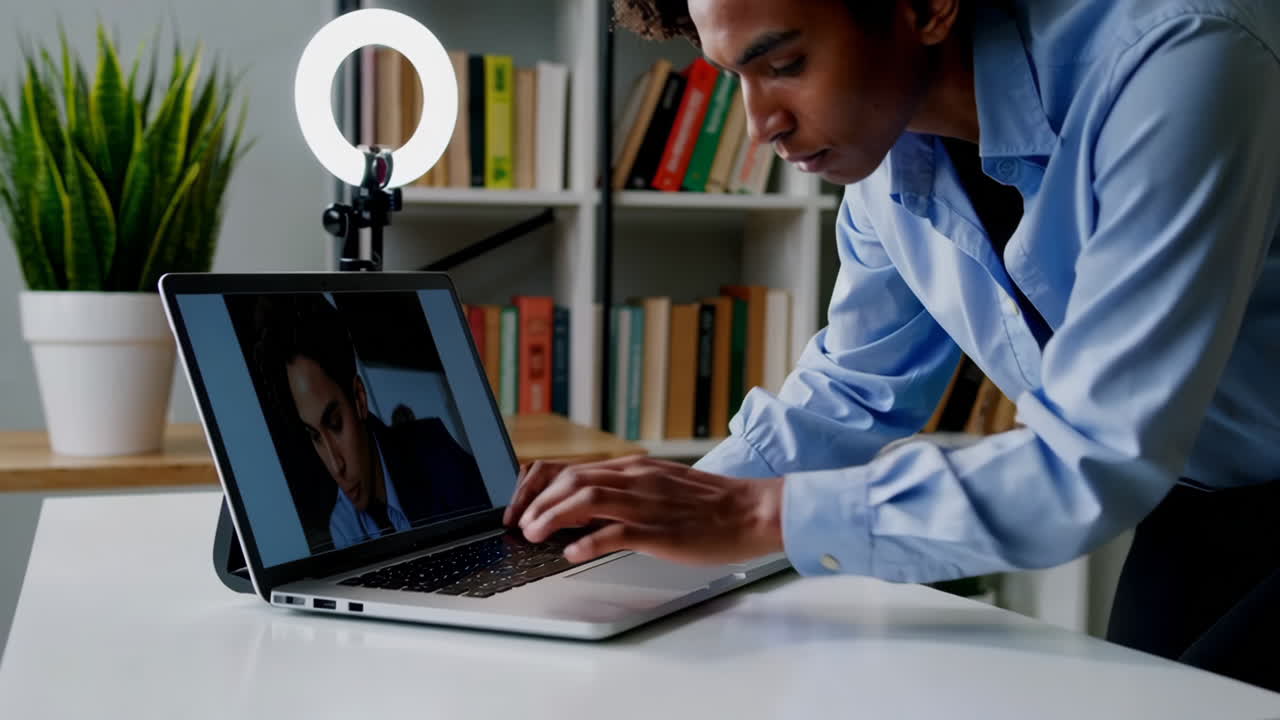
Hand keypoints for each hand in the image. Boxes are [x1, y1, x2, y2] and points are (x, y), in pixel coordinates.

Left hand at [504, 455, 784, 565]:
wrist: (753, 511)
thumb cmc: (710, 506)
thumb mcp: (660, 488)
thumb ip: (623, 494)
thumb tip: (580, 514)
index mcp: (634, 468)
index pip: (571, 467)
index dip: (536, 485)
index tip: (520, 505)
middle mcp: (636, 478)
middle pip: (571, 479)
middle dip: (536, 501)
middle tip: (519, 524)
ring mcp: (647, 502)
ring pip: (586, 499)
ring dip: (553, 516)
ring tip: (535, 536)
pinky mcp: (661, 529)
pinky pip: (617, 532)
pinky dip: (588, 541)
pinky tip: (572, 554)